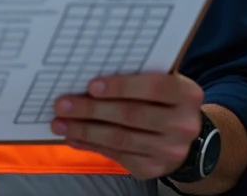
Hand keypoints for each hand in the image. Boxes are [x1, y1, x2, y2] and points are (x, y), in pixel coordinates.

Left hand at [50, 73, 203, 179]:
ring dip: (85, 131)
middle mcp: (183, 124)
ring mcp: (170, 151)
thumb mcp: (160, 82)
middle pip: (131, 115)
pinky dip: (91, 145)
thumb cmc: (161, 100)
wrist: (184, 135)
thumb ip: (135, 77)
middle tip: (62, 104)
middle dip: (92, 110)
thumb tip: (87, 78)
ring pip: (120, 139)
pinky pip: (117, 156)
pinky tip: (73, 137)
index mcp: (187, 94)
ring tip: (60, 123)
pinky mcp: (154, 168)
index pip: (154, 87)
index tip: (91, 85)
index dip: (121, 86)